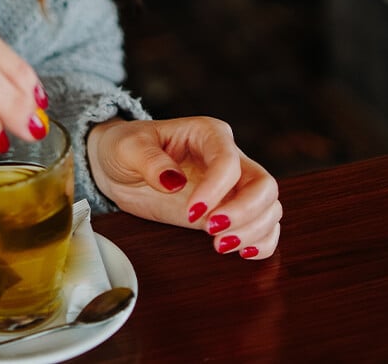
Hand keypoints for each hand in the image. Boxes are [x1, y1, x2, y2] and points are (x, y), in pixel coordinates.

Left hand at [87, 117, 280, 258]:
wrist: (118, 168)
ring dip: (253, 230)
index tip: (192, 212)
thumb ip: (149, 159)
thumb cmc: (124, 149)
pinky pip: (263, 226)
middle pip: (264, 184)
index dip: (216, 190)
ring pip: (269, 207)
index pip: (229, 162)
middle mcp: (229, 158)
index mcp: (208, 134)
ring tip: (220, 245)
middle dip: (246, 212)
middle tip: (213, 231)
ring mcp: (233, 187)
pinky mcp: (229, 211)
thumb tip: (173, 180)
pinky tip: (242, 252)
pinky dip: (261, 242)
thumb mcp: (126, 148)